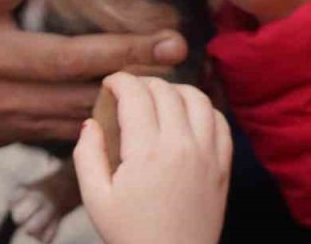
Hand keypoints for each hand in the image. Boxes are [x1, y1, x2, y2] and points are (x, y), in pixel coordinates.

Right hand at [0, 0, 189, 165]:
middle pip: (62, 57)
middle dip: (122, 50)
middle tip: (171, 40)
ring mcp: (5, 100)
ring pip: (77, 97)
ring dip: (128, 86)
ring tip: (173, 70)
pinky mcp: (19, 127)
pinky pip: (73, 123)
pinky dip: (110, 113)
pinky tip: (145, 102)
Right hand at [75, 73, 231, 243]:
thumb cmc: (130, 234)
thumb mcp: (95, 198)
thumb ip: (87, 155)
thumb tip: (90, 122)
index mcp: (147, 151)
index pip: (136, 94)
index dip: (119, 81)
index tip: (109, 84)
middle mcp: (182, 145)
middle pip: (165, 90)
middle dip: (142, 83)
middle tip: (128, 93)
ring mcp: (207, 154)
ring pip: (197, 98)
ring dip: (174, 90)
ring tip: (158, 98)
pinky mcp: (223, 166)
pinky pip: (219, 121)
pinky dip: (203, 109)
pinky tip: (186, 116)